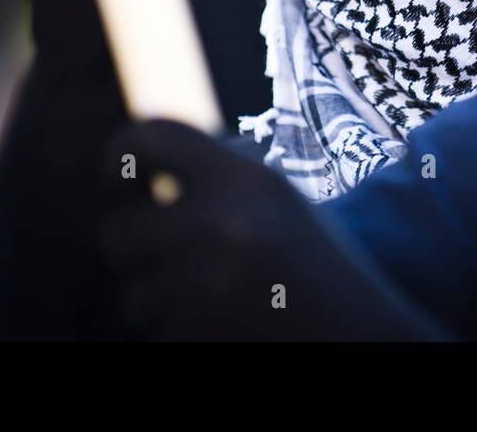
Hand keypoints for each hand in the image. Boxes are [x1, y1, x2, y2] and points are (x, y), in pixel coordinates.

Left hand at [97, 120, 446, 340]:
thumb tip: (138, 153)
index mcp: (243, 180)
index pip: (148, 139)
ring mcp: (203, 289)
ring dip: (159, 299)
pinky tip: (224, 324)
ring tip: (214, 297)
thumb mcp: (278, 198)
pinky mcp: (195, 338)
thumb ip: (216, 173)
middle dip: (137, 250)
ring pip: (133, 294)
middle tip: (172, 257)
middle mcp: (218, 226)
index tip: (117, 180)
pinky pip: (153, 332)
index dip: (117, 156)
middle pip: (117, 232)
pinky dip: (178, 331)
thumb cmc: (317, 266)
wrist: (359, 338)